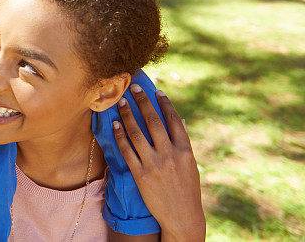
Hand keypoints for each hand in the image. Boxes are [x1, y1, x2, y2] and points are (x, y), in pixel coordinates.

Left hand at [113, 88, 205, 241]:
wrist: (182, 217)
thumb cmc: (187, 190)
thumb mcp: (191, 166)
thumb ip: (183, 144)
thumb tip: (180, 121)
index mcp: (186, 151)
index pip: (174, 121)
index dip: (164, 104)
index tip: (156, 91)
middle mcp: (171, 155)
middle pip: (154, 122)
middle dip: (143, 102)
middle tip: (134, 88)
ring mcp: (155, 165)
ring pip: (137, 133)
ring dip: (128, 115)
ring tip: (121, 102)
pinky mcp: (141, 175)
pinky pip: (127, 151)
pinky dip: (120, 136)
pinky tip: (115, 125)